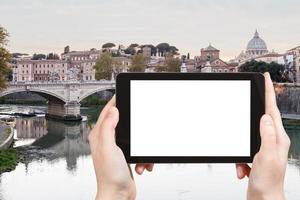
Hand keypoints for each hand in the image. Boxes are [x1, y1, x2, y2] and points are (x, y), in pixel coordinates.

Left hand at [89, 95, 152, 199]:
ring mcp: (117, 148)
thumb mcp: (109, 147)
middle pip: (121, 122)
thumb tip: (114, 110)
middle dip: (133, 124)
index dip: (115, 101)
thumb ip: (109, 127)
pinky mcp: (125, 156)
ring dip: (140, 146)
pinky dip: (143, 156)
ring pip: (133, 136)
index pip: (107, 112)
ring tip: (140, 158)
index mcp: (100, 135)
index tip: (122, 93)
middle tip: (140, 121)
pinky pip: (138, 149)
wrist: (119, 195)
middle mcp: (107, 140)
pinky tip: (141, 165)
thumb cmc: (110, 176)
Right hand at [236, 73, 289, 199]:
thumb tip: (264, 117)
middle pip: (262, 118)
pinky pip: (244, 150)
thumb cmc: (268, 184)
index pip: (272, 110)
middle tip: (253, 97)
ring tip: (244, 166)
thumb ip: (266, 136)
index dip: (269, 93)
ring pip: (249, 135)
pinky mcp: (256, 156)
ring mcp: (264, 148)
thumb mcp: (266, 157)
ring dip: (242, 150)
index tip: (266, 78)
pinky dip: (240, 160)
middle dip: (254, 111)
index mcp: (278, 138)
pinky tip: (243, 170)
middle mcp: (273, 141)